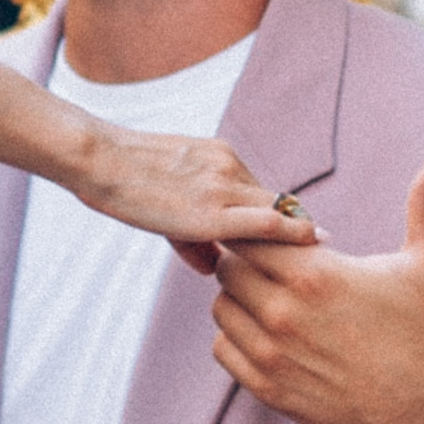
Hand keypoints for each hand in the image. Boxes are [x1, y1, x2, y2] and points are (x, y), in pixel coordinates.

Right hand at [65, 121, 319, 271]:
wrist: (98, 158)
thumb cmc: (119, 180)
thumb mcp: (164, 199)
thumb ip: (192, 233)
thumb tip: (211, 267)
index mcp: (219, 156)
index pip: (260, 193)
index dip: (283, 218)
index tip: (306, 236)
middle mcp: (229, 167)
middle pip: (276, 203)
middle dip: (299, 229)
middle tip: (326, 247)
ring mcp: (224, 187)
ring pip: (274, 215)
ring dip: (294, 240)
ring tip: (320, 259)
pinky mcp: (213, 212)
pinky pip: (266, 224)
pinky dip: (293, 236)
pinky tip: (315, 244)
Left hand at [210, 147, 423, 423]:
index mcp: (317, 275)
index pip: (252, 232)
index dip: (262, 228)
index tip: (282, 235)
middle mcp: (284, 313)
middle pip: (229, 264)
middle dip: (248, 258)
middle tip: (277, 264)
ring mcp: (271, 354)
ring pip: (220, 306)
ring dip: (239, 296)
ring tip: (274, 296)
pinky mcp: (266, 389)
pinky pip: (222, 348)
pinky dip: (236, 336)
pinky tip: (269, 331)